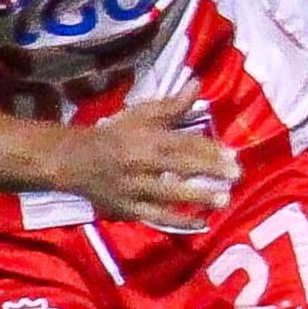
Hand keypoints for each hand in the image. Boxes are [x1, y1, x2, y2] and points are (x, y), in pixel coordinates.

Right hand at [67, 91, 239, 233]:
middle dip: (208, 171)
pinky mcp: (127, 208)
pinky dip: (178, 223)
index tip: (232, 155)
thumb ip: (172, 105)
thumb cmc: (113, 134)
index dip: (207, 149)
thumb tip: (198, 83)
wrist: (71, 159)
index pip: (180, 143)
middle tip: (236, 175)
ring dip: (196, 198)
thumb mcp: (140, 115)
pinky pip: (155, 217)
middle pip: (178, 167)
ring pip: (167, 194)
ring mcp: (132, 188)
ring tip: (223, 200)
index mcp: (144, 138)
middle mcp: (139, 163)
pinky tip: (202, 224)